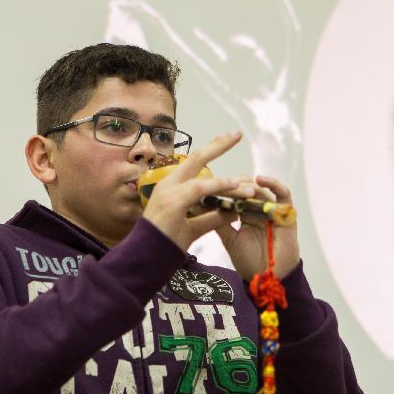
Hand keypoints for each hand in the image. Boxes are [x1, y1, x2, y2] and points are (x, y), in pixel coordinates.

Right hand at [142, 132, 245, 250]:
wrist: (144, 259)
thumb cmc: (165, 244)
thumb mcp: (193, 227)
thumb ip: (212, 218)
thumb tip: (234, 212)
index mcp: (172, 186)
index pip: (194, 162)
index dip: (212, 149)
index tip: (228, 138)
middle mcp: (169, 184)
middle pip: (196, 158)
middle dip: (218, 145)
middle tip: (238, 133)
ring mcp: (169, 193)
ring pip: (202, 177)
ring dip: (228, 182)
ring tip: (249, 184)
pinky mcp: (172, 203)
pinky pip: (199, 190)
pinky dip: (217, 187)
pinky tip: (232, 186)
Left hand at [215, 175, 300, 280]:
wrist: (267, 278)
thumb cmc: (250, 261)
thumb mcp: (230, 240)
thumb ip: (219, 223)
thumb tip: (200, 206)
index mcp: (245, 214)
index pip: (234, 195)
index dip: (222, 190)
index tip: (206, 187)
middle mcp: (258, 209)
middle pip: (245, 188)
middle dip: (233, 187)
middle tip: (221, 186)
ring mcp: (272, 209)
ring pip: (260, 189)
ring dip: (247, 187)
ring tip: (237, 188)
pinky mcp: (286, 212)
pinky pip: (283, 193)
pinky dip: (273, 184)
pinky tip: (259, 179)